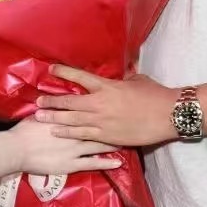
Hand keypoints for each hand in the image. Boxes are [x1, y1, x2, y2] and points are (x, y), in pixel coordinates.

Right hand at [10, 115, 123, 175]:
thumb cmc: (24, 131)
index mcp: (67, 117)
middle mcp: (75, 131)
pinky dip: (106, 163)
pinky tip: (118, 163)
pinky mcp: (73, 164)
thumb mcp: (38, 114)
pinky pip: (93, 163)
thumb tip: (52, 102)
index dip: (102, 107)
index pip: (88, 110)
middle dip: (113, 124)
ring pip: (99, 144)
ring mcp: (76, 148)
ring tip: (127, 141)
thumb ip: (50, 110)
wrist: (17, 149)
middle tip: (127, 122)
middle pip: (99, 126)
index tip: (116, 105)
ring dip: (113, 143)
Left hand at [35, 64, 177, 146]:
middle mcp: (100, 103)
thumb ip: (125, 79)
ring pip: (71, 120)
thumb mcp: (138, 81)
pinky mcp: (107, 137)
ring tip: (39, 118)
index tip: (51, 70)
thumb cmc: (155, 95)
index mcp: (107, 86)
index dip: (64, 72)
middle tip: (38, 102)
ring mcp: (102, 121)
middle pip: (69, 102)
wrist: (168, 115)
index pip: (80, 77)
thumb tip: (122, 75)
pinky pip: (82, 135)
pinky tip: (57, 133)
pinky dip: (68, 134)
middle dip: (52, 102)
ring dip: (54, 119)